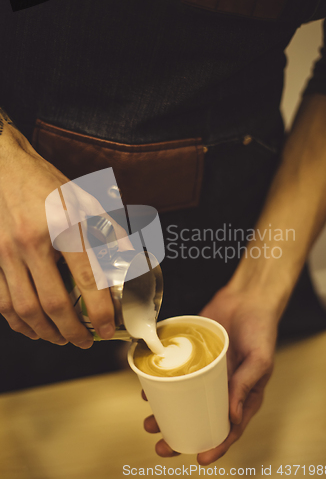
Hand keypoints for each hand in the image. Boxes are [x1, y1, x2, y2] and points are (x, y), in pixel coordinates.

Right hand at [0, 113, 127, 346]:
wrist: (4, 167)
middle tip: (86, 342)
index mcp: (63, 226)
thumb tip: (130, 257)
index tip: (109, 328)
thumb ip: (109, 229)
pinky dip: (18, 322)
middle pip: (53, 303)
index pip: (86, 279)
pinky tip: (31, 327)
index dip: (100, 311)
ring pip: (25, 309)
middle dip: (72, 332)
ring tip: (61, 340)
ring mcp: (6, 253)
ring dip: (45, 333)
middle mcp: (33, 243)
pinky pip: (2, 301)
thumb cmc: (46, 184)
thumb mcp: (85, 200)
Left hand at [143, 282, 278, 463]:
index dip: (216, 446)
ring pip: (183, 398)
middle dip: (179, 434)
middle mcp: (221, 387)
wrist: (247, 298)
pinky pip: (175, 372)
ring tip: (149, 421)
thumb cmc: (261, 329)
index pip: (229, 428)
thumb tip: (233, 418)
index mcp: (242, 395)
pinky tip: (149, 388)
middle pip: (200, 418)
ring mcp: (205, 372)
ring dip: (166, 411)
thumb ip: (246, 385)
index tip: (200, 457)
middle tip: (161, 443)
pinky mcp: (193, 354)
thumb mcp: (260, 359)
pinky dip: (162, 382)